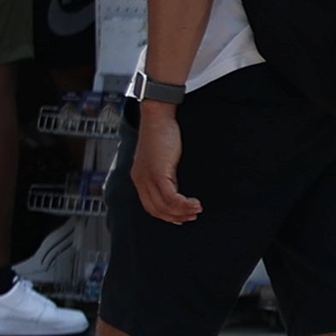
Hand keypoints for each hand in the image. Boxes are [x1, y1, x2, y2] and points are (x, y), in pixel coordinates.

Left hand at [130, 106, 200, 223]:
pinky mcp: (158, 173)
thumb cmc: (160, 133)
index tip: (179, 217)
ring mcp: (148, 178)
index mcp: (139, 178)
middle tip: (191, 216)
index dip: (165, 215)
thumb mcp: (159, 157)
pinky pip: (171, 197)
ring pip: (164, 206)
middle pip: (156, 209)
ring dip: (182, 212)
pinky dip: (184, 204)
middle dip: (175, 217)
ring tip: (196, 210)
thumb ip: (162, 171)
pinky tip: (194, 203)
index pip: (150, 205)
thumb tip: (174, 183)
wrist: (157, 118)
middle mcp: (141, 180)